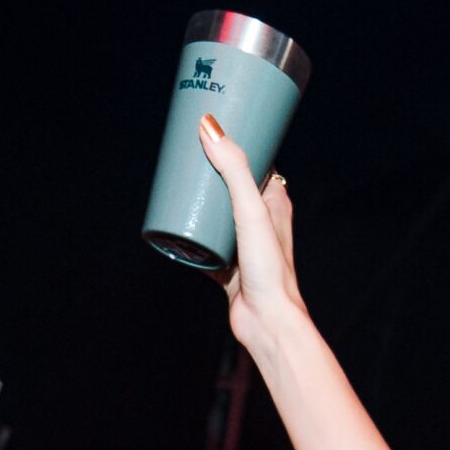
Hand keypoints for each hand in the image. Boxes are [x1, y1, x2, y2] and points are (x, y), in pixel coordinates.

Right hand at [197, 113, 306, 354]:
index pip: (256, 164)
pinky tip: (174, 226)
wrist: (267, 322)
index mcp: (275, 203)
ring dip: (199, 203)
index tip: (214, 132)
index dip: (237, 147)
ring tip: (177, 185)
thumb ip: (233, 169)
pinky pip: (204, 246)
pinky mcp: (228, 267)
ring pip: (217, 216)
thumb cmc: (269, 268)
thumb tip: (209, 128)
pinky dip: (190, 236)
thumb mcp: (250, 209)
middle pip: (232, 187)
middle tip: (186, 155)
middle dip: (211, 172)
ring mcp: (243, 245)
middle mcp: (261, 222)